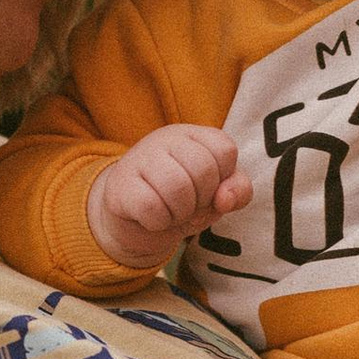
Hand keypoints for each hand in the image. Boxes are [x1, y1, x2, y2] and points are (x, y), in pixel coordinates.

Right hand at [83, 123, 250, 267]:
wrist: (134, 221)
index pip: (225, 150)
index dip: (223, 179)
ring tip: (171, 213)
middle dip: (202, 200)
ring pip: (177, 187)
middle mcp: (165, 139)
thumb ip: (238, 191)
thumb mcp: (217, 196)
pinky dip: (159, 222)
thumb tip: (224, 198)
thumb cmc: (182, 202)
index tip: (207, 189)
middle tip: (187, 205)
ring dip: (180, 213)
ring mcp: (140, 158)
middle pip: (203, 169)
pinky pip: (151, 207)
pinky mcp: (120, 183)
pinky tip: (153, 218)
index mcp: (193, 135)